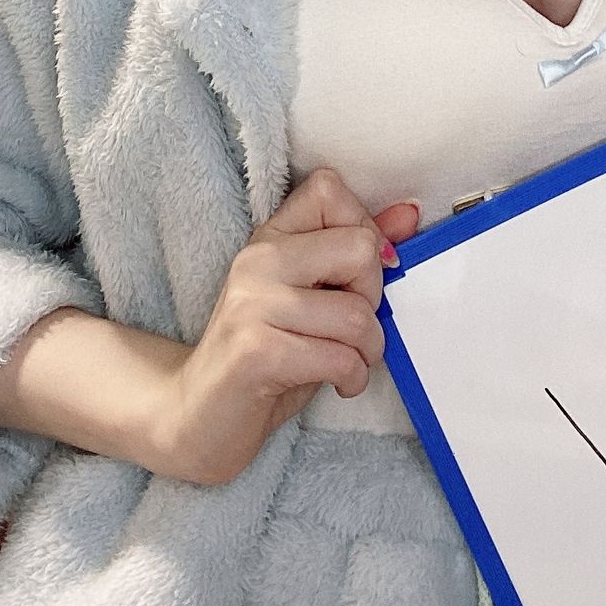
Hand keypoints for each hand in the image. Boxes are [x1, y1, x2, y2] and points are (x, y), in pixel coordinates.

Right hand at [155, 170, 423, 485]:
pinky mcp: (256, 352)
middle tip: (352, 328)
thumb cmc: (266, 357)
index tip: (356, 275)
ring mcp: (252, 304)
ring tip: (348, 362)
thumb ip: (353, 255)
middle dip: (373, 297)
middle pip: (359, 248)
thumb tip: (407, 214)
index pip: (329, 189)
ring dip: (368, 350)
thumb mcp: (311, 298)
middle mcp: (257, 261)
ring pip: (356, 314)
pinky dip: (353, 377)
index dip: (363, 228)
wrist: (197, 417)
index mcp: (269, 238)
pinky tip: (338, 383)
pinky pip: (339, 357)